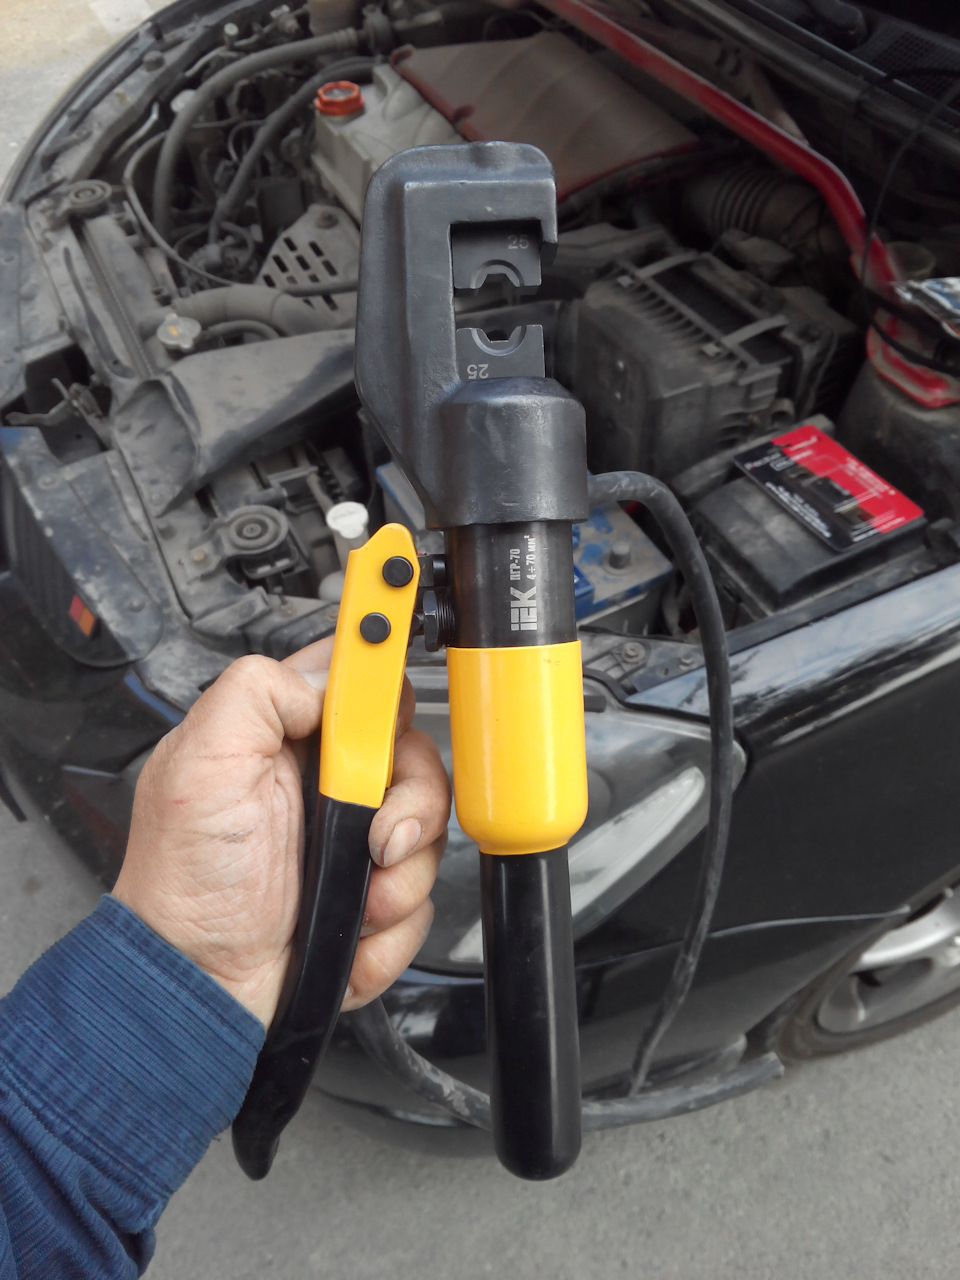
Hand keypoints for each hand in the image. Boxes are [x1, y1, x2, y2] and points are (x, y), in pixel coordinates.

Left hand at [112, 639, 450, 1025]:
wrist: (202, 983)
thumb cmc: (186, 883)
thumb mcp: (197, 763)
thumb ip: (256, 693)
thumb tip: (324, 681)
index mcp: (289, 738)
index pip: (360, 686)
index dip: (384, 698)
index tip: (386, 730)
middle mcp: (328, 782)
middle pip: (416, 758)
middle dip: (411, 804)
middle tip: (376, 837)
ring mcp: (354, 838)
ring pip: (428, 830)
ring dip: (400, 875)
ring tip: (356, 898)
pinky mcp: (372, 890)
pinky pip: (422, 897)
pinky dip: (391, 924)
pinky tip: (348, 928)